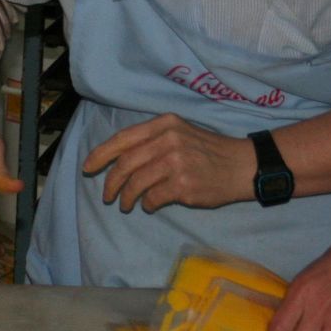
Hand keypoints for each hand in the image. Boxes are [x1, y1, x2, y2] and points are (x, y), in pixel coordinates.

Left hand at [82, 113, 251, 212]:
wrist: (242, 166)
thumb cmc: (208, 151)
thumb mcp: (181, 133)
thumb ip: (152, 141)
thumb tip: (118, 159)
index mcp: (165, 124)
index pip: (123, 138)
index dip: (101, 154)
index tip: (88, 167)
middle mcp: (169, 140)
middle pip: (125, 163)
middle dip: (111, 182)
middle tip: (107, 196)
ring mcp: (176, 162)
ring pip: (135, 183)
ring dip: (126, 197)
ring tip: (126, 204)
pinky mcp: (183, 185)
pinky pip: (153, 198)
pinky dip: (146, 204)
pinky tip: (149, 206)